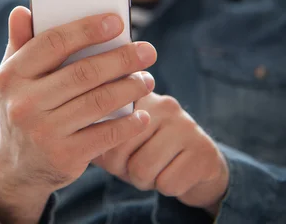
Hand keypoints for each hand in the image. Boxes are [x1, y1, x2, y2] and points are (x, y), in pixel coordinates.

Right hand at [0, 6, 157, 222]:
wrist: (17, 167)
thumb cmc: (23, 108)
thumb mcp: (14, 78)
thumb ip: (20, 43)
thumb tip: (23, 11)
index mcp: (11, 76)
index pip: (53, 43)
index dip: (87, 30)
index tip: (116, 22)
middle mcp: (24, 104)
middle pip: (83, 73)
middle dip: (121, 60)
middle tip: (147, 51)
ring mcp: (44, 132)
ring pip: (98, 102)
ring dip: (129, 88)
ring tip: (146, 80)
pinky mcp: (64, 156)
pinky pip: (105, 134)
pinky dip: (128, 123)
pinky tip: (141, 114)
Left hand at [92, 93, 229, 215]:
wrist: (201, 164)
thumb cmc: (153, 151)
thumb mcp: (127, 139)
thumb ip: (103, 134)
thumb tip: (82, 142)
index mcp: (140, 97)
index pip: (107, 125)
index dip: (107, 151)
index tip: (117, 157)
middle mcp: (165, 105)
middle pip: (121, 149)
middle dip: (124, 169)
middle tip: (139, 167)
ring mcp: (187, 126)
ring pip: (143, 169)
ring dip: (145, 181)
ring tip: (156, 171)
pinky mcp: (203, 152)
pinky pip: (168, 184)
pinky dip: (166, 188)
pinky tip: (175, 175)